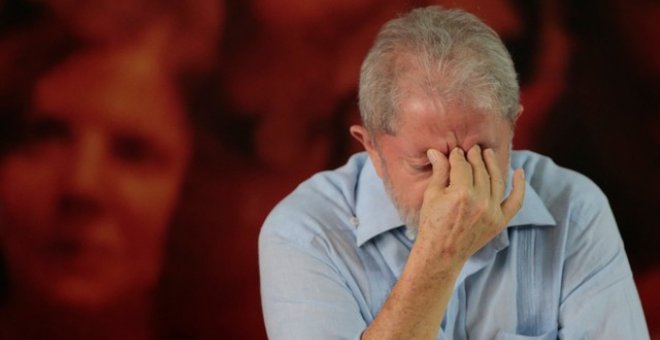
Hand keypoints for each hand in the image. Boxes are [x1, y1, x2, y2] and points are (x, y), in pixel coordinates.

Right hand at [416, 145, 524, 270]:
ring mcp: (492, 212)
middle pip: (479, 170)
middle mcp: (479, 201)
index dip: (457, 156)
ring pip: (496, 180)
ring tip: (488, 153)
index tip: (455, 152)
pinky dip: (520, 186)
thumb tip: (436, 151)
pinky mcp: (500, 222)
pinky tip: (519, 172)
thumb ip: (439, 172)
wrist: (441, 254)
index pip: (462, 165)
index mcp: (460, 193)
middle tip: (472, 149)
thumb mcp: (431, 196)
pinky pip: (515, 201)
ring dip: (492, 164)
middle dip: (474, 157)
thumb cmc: (431, 225)